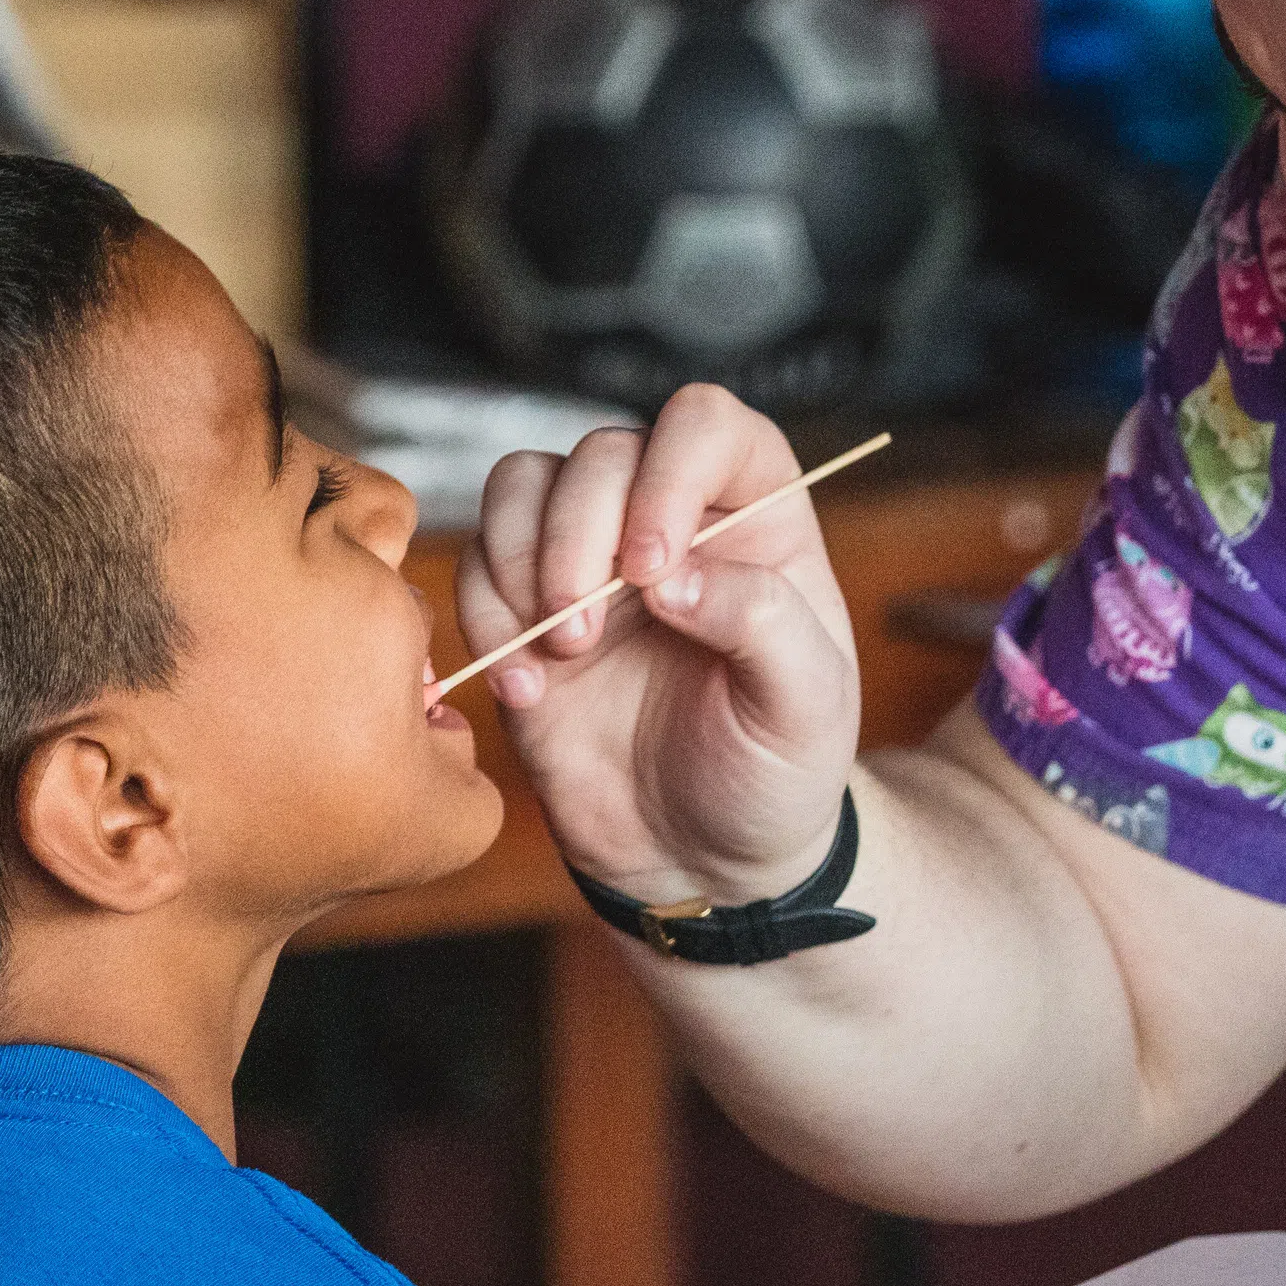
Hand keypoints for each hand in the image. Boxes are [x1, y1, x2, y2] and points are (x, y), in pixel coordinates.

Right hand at [457, 386, 861, 907]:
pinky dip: (486, 621)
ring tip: (560, 654)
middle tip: (588, 631)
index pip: (705, 423)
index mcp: (757, 518)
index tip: (654, 567)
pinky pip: (478, 567)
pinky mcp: (528, 616)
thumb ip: (761, 624)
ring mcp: (592, 562)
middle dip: (578, 534)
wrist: (705, 863)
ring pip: (523, 486)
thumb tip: (672, 576)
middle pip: (600, 452)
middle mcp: (669, 521)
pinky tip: (530, 696)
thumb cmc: (776, 775)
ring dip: (521, 561)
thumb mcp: (807, 709)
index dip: (668, 472)